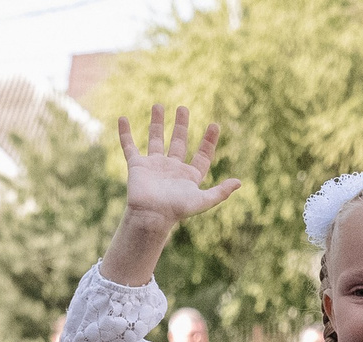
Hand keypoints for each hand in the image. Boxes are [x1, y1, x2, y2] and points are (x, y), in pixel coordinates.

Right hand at [115, 106, 241, 229]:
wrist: (150, 216)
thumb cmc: (176, 210)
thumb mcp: (202, 201)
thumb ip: (220, 192)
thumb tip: (239, 182)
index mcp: (188, 176)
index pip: (202, 155)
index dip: (209, 141)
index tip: (214, 125)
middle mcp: (172, 168)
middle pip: (178, 142)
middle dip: (181, 125)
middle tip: (183, 108)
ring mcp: (154, 166)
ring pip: (155, 139)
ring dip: (156, 123)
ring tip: (158, 105)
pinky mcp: (137, 166)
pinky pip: (129, 146)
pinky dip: (125, 133)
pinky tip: (123, 118)